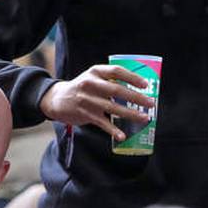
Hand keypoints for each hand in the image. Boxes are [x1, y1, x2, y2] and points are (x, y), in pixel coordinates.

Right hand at [38, 64, 155, 140]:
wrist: (57, 99)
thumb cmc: (83, 88)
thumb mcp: (93, 77)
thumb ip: (110, 80)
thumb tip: (137, 88)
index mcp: (95, 72)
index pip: (116, 71)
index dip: (132, 77)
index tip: (145, 84)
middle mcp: (91, 84)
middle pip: (117, 90)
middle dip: (136, 97)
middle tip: (150, 103)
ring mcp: (87, 100)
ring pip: (112, 107)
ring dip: (130, 114)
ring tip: (144, 118)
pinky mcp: (85, 114)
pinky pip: (102, 123)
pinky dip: (113, 130)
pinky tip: (122, 135)